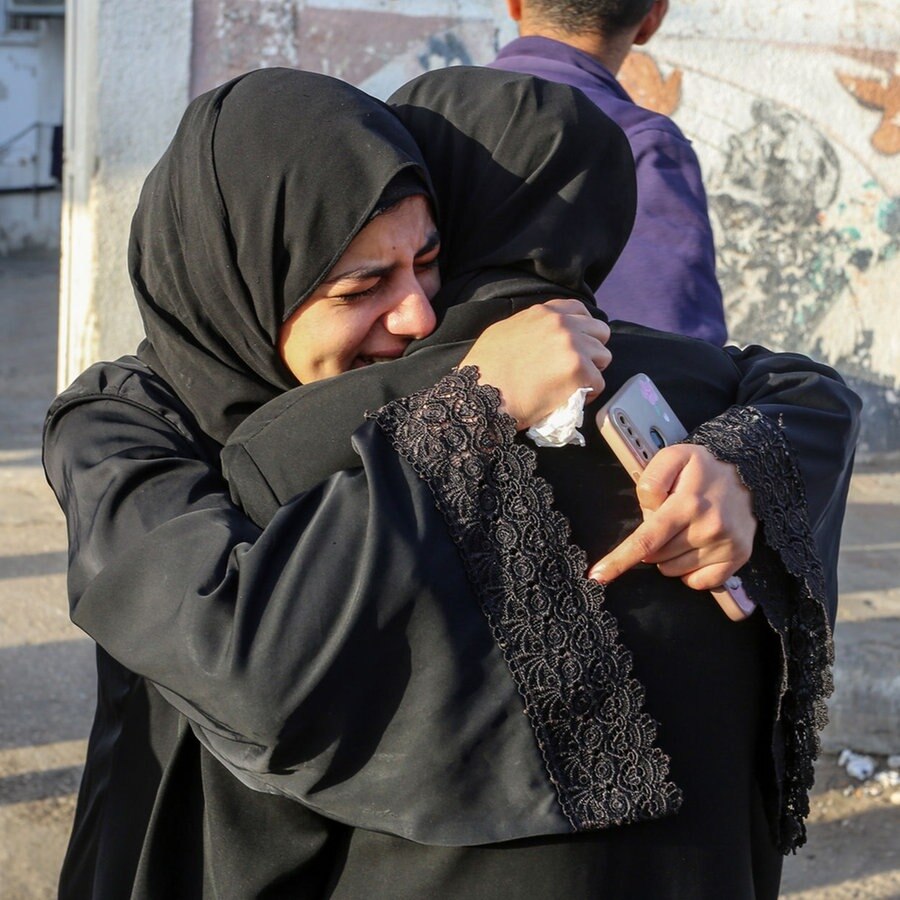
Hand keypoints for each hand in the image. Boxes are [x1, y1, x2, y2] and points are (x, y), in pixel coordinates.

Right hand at [459, 299, 610, 429]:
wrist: (480, 395)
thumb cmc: (485, 370)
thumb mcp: (504, 332)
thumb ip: (530, 328)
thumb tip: (542, 338)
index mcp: (543, 313)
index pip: (579, 310)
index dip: (583, 329)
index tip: (577, 345)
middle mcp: (562, 324)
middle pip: (599, 332)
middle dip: (592, 350)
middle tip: (576, 369)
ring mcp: (573, 346)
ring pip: (603, 357)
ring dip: (592, 372)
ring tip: (572, 386)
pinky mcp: (579, 371)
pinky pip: (599, 383)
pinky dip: (589, 394)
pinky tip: (571, 399)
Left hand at [588, 444, 756, 618]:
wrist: (750, 471)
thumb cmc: (703, 467)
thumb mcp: (672, 456)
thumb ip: (650, 480)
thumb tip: (647, 514)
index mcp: (687, 503)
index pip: (647, 539)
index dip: (620, 559)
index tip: (598, 575)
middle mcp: (708, 527)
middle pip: (655, 556)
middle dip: (652, 543)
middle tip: (668, 520)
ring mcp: (725, 545)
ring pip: (673, 571)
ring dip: (670, 557)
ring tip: (684, 531)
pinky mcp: (738, 557)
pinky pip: (698, 582)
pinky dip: (690, 572)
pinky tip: (696, 548)